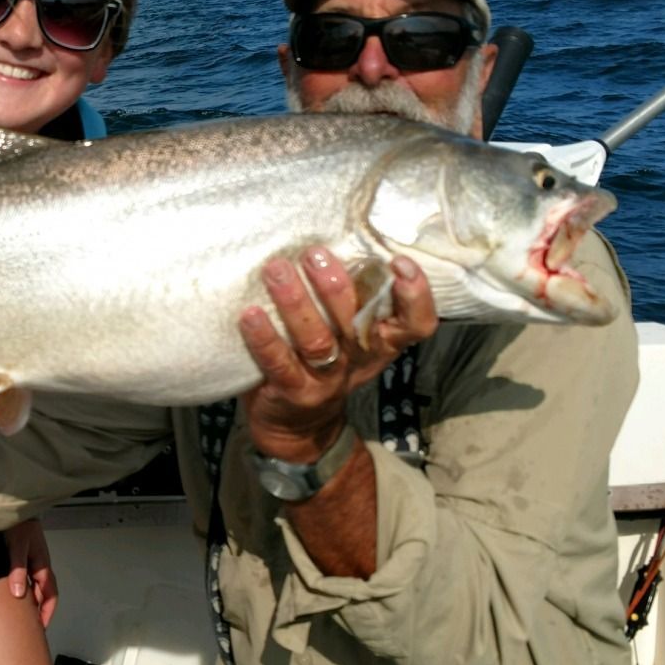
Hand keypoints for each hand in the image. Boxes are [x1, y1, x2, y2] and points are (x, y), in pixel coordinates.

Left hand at [5, 517, 58, 627]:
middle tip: (32, 626)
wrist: (14, 507)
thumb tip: (18, 593)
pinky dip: (23, 590)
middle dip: (40, 611)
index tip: (41, 627)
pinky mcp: (23, 558)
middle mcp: (39, 565)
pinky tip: (13, 594)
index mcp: (42, 565)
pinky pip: (27, 579)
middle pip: (43, 593)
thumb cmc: (19, 524)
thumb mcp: (17, 547)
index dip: (46, 612)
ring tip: (23, 615)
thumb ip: (18, 569)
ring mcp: (32, 562)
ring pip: (35, 587)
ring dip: (32, 601)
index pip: (49, 595)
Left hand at [240, 249, 436, 464]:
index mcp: (380, 343)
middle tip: (315, 254)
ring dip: (295, 303)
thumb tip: (336, 236)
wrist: (297, 428)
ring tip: (276, 270)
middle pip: (356, 322)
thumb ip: (351, 301)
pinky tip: (249, 314)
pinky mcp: (292, 392)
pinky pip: (278, 362)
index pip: (415, 324)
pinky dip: (263, 338)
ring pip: (316, 340)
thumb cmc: (322, 363)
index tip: (399, 263)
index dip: (414, 296)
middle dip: (336, 286)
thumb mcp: (349, 337)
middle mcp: (357, 360)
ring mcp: (326, 380)